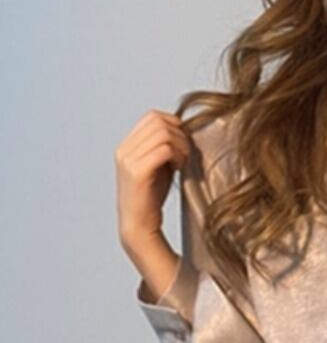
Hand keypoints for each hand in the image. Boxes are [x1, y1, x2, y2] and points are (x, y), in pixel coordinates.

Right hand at [115, 109, 189, 247]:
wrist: (139, 226)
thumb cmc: (152, 196)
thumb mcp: (158, 164)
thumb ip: (164, 145)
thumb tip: (184, 128)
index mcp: (126, 146)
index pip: (152, 116)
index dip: (173, 123)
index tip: (183, 142)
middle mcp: (124, 150)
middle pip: (158, 121)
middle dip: (179, 133)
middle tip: (186, 153)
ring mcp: (128, 160)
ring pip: (163, 133)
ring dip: (181, 144)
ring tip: (183, 161)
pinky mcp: (137, 172)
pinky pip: (164, 149)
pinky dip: (177, 155)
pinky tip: (179, 167)